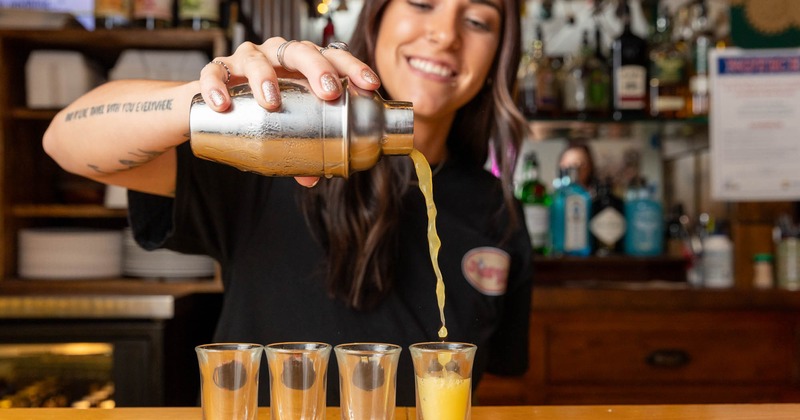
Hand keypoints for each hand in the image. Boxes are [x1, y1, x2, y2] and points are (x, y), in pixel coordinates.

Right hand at [197, 37, 381, 187]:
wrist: (212, 104)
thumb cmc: (259, 110)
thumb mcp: (283, 127)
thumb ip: (299, 150)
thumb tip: (312, 178)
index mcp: (301, 65)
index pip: (332, 56)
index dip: (352, 68)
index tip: (369, 85)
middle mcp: (276, 55)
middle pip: (299, 50)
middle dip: (317, 68)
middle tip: (327, 92)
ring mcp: (245, 59)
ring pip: (256, 59)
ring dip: (265, 78)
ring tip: (271, 102)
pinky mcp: (215, 70)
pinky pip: (213, 73)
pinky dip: (216, 86)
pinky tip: (222, 104)